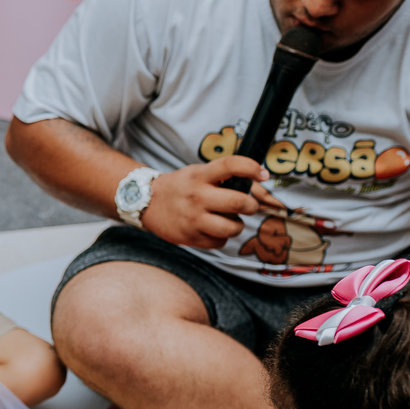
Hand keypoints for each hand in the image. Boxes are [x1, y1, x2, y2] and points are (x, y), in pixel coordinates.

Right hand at [140, 156, 271, 248]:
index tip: (262, 175)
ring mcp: (193, 219)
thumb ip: (221, 177)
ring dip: (238, 226)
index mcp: (200, 176)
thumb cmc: (180, 188)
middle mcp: (197, 197)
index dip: (251, 168)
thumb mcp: (196, 174)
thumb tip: (253, 184)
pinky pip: (219, 242)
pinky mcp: (190, 237)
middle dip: (251, 205)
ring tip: (232, 221)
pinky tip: (213, 229)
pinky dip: (222, 237)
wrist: (147, 204)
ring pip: (232, 228)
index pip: (231, 165)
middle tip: (249, 206)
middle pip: (238, 202)